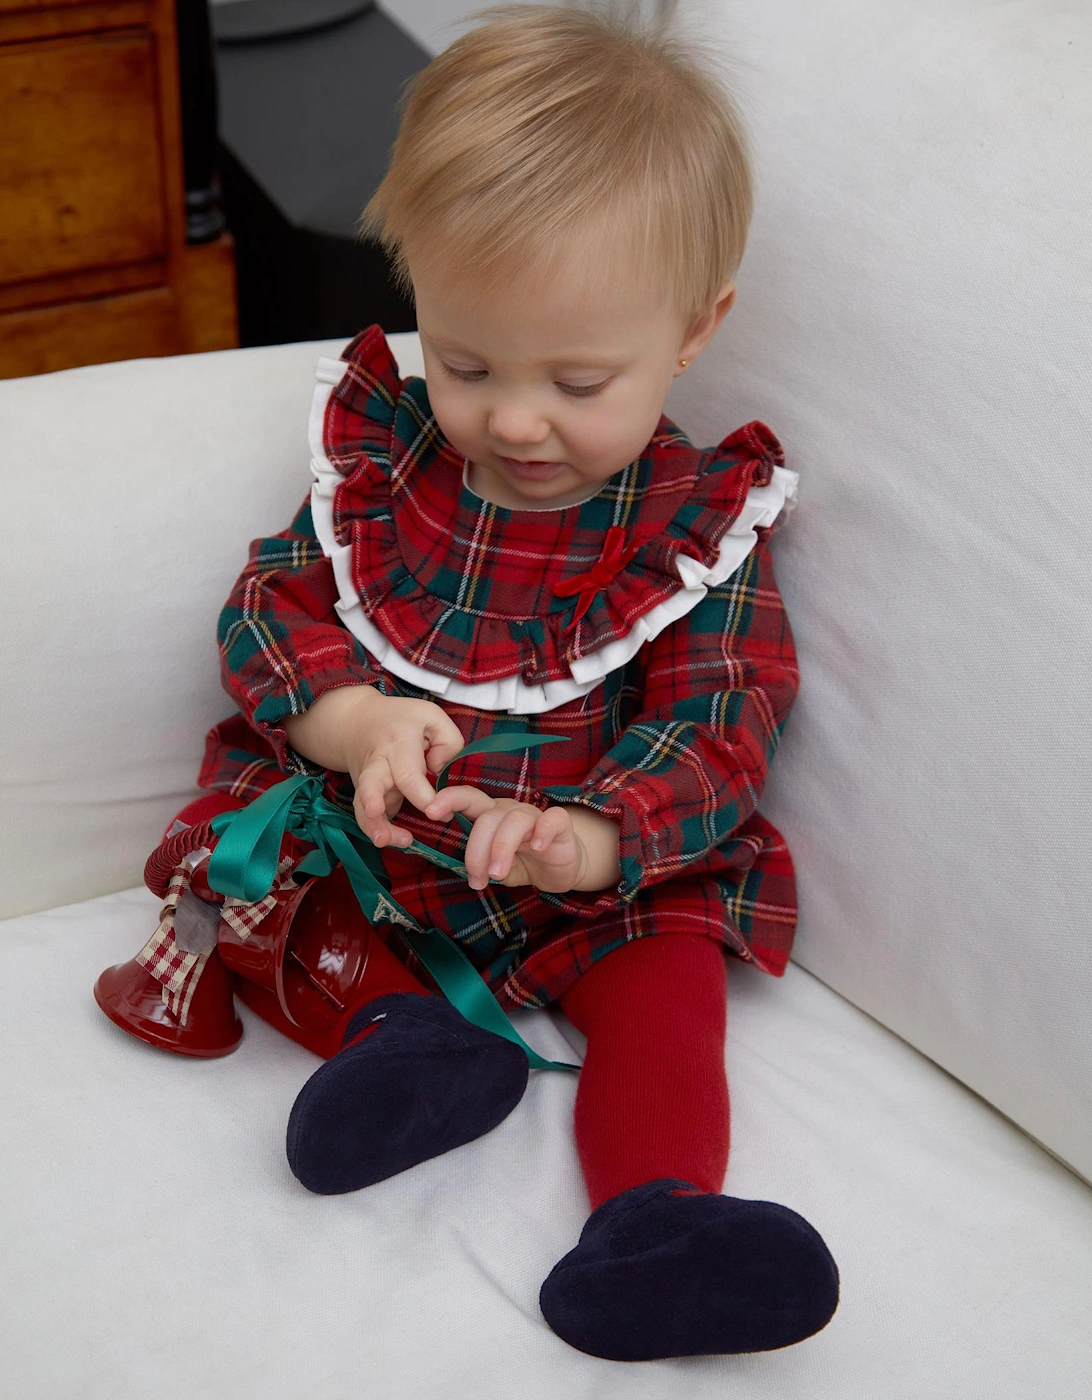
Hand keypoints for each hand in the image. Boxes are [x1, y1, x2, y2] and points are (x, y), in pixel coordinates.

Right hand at [341, 690, 464, 849]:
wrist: (355, 722)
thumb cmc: (401, 720)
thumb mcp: (430, 716)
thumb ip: (448, 740)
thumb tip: (441, 773)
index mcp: (397, 742)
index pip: (408, 773)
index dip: (424, 796)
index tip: (441, 813)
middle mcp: (378, 762)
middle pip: (372, 783)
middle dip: (373, 801)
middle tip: (377, 813)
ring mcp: (367, 780)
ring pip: (362, 805)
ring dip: (371, 824)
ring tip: (383, 841)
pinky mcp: (364, 794)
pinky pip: (364, 815)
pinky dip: (373, 829)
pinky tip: (388, 840)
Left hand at [425, 786, 620, 893]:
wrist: (560, 869)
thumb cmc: (522, 863)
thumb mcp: (494, 866)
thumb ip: (478, 863)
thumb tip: (460, 872)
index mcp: (490, 815)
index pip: (467, 798)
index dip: (449, 799)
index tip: (430, 812)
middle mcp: (510, 810)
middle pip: (487, 819)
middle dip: (477, 851)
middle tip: (477, 880)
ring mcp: (534, 815)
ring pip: (514, 821)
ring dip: (501, 849)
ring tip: (498, 874)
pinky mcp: (559, 824)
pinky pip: (551, 819)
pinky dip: (542, 831)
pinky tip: (537, 848)